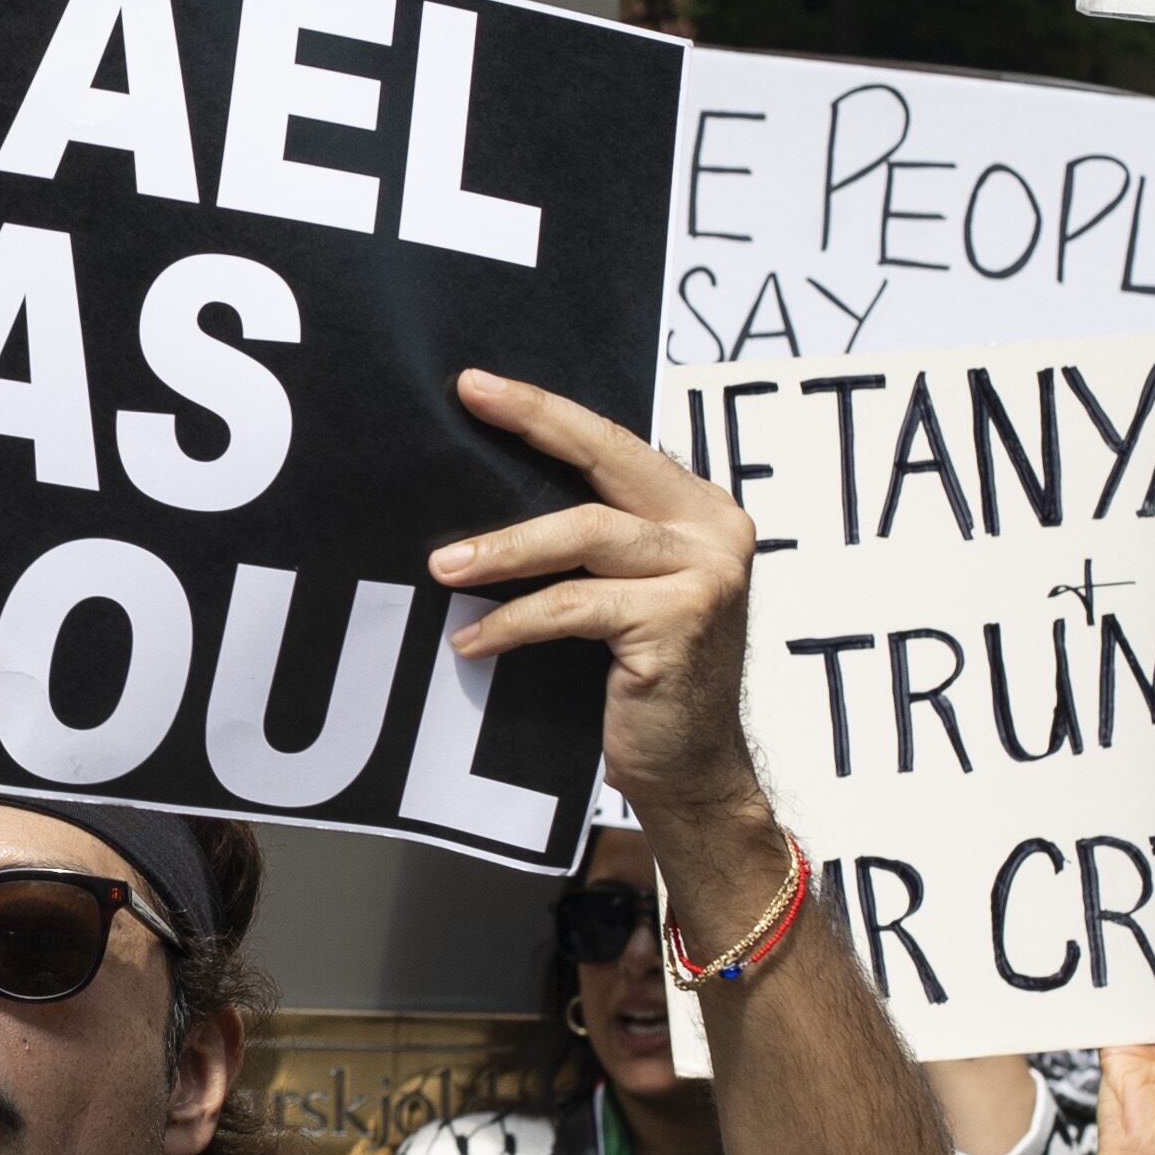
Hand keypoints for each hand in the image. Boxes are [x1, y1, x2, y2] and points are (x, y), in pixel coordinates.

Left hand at [430, 370, 764, 855]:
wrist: (691, 769)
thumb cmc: (642, 679)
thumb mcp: (622, 592)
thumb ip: (591, 540)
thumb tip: (489, 494)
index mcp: (697, 508)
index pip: (614, 444)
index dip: (548, 412)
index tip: (479, 385)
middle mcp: (712, 529)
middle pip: (608, 459)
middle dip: (535, 424)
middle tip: (468, 400)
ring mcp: (705, 574)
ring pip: (585, 533)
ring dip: (504, 549)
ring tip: (442, 566)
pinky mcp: (680, 623)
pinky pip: (575, 607)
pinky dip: (515, 622)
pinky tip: (472, 640)